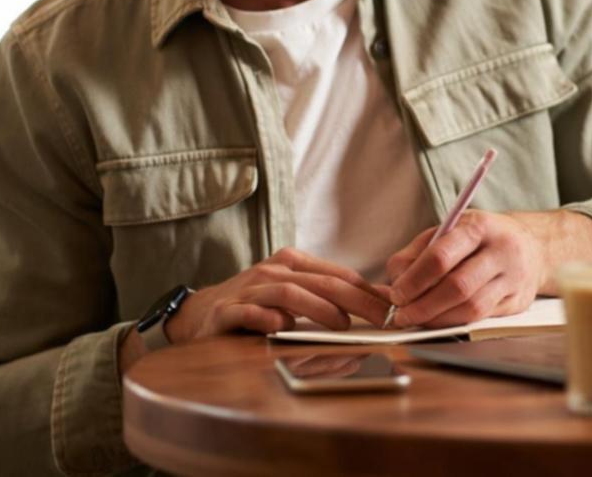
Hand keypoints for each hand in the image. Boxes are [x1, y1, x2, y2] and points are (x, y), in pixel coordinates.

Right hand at [166, 248, 390, 343]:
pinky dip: (269, 318)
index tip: (393, 307)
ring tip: (343, 325)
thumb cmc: (254, 304)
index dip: (367, 290)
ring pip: (291, 293)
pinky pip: (252, 312)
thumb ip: (327, 296)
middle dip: (357, 300)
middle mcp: (272, 270)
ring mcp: (249, 290)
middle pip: (322, 281)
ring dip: (320, 309)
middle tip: (381, 318)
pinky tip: (284, 327)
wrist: (199, 313)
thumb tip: (374, 304)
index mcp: (292, 263)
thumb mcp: (292, 294)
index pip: (338, 274)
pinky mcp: (227, 311)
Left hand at [383, 210, 546, 328]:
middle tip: (401, 315)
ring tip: (417, 320)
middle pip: (457, 286)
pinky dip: (455, 323)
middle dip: (423, 306)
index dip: (414, 280)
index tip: (396, 294)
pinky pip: (482, 319)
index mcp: (478, 226)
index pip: (441, 257)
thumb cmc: (481, 238)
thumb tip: (393, 282)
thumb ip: (417, 253)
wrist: (532, 246)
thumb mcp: (449, 230)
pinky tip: (439, 321)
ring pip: (471, 308)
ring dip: (438, 319)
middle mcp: (500, 250)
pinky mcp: (518, 302)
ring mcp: (513, 278)